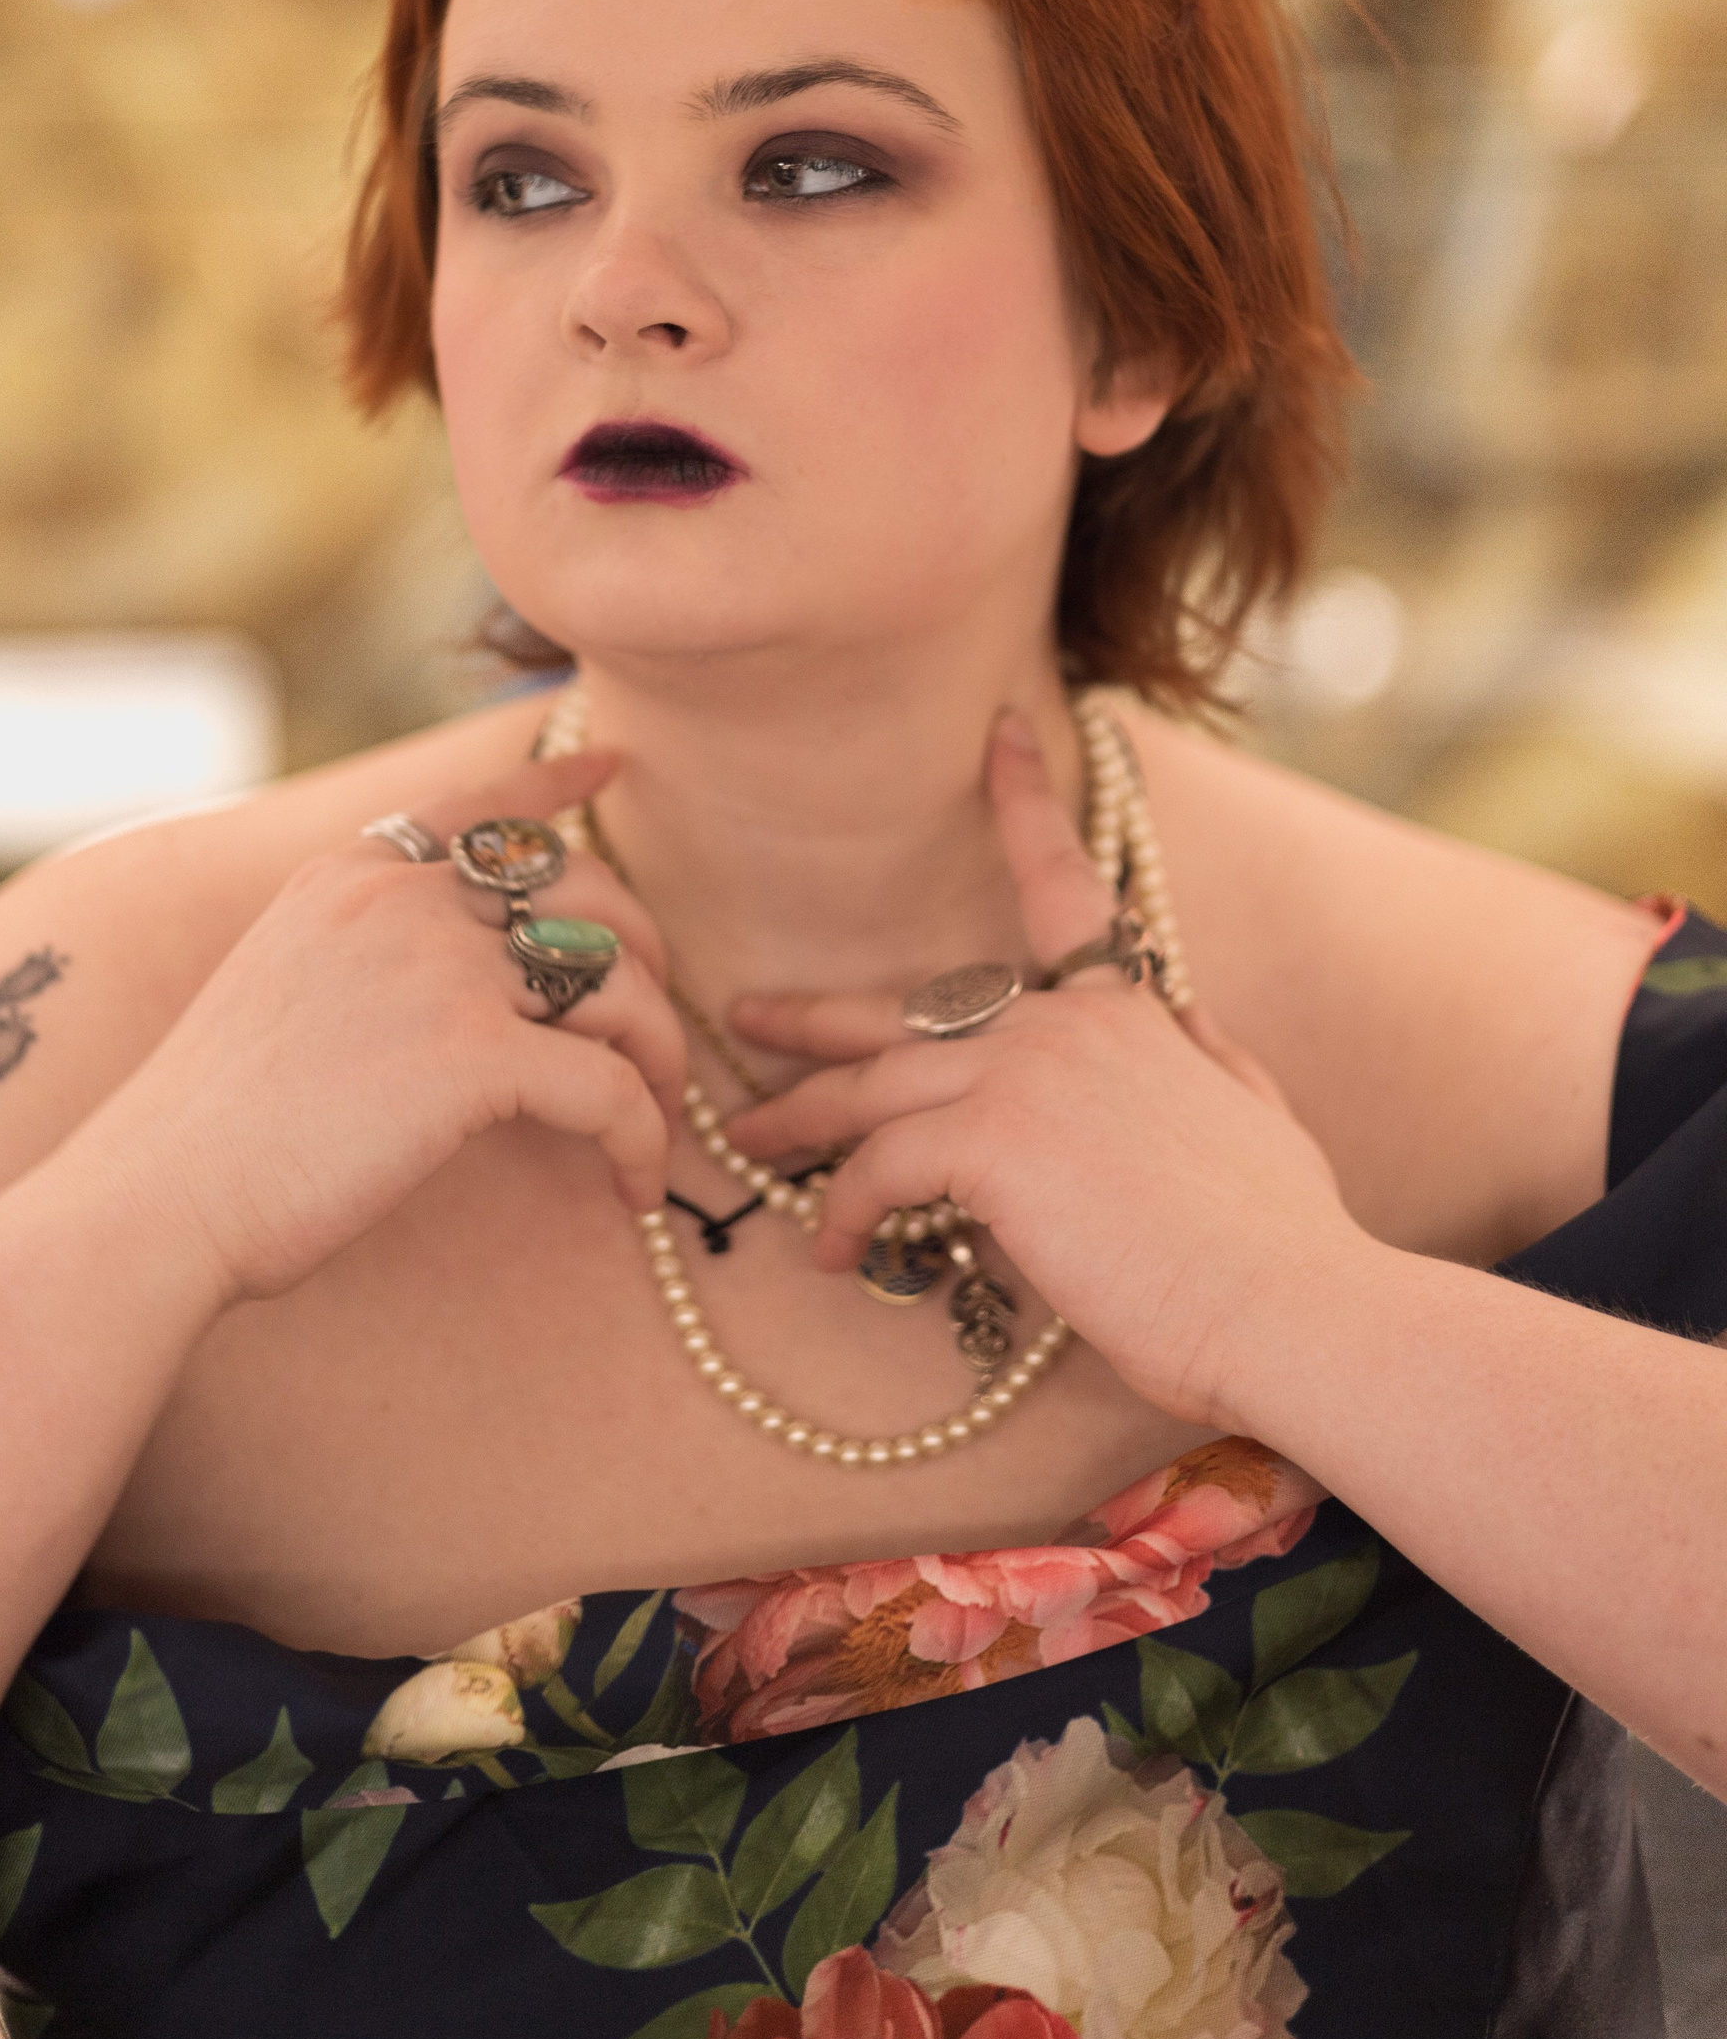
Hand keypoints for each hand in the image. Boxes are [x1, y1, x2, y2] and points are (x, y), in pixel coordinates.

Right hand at [79, 750, 683, 1307]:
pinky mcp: (472, 1055)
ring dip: (659, 1057)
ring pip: (620, 984)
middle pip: (588, 890)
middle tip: (652, 1033)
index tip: (613, 768)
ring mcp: (440, 968)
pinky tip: (633, 1186)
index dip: (555, 784)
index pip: (480, 806)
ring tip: (654, 1123)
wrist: (154, 1200)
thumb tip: (453, 986)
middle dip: (646, 953)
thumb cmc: (208, 1134)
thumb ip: (364, 958)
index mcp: (351, 875)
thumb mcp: (281, 992)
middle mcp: (401, 900)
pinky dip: (641, 1138)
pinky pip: (612, 1086)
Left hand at [729, 713, 1356, 1428]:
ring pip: (867, 1087)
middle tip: (747, 1018)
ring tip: (752, 1152)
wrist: (1290, 1304)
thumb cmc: (1281, 1240)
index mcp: (1127, 1013)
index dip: (1025, 803)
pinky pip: (877, 1166)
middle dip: (815, 1018)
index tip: (996, 734)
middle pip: (908, 1009)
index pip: (1066, 886)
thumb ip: (1210, 1059)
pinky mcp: (989, 1141)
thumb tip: (1186, 1015)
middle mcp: (1066, 1024)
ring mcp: (1023, 1074)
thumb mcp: (1259, 1117)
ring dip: (799, 1123)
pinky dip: (845, 1210)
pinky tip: (838, 1254)